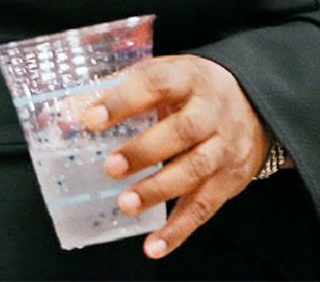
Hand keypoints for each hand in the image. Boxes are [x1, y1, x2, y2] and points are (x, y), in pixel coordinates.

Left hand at [84, 53, 269, 259]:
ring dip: (158, 191)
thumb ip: (118, 89)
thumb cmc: (191, 88)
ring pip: (194, 171)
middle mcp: (212, 112)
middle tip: (110, 167)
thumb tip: (65, 111)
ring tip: (126, 204)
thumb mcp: (163, 73)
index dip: (122, 101)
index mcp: (188, 77)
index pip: (155, 84)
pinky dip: (178, 230)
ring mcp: (225, 148)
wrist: (254, 101)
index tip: (90, 118)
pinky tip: (154, 246)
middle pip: (181, 132)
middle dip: (144, 151)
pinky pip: (205, 207)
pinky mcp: (231, 180)